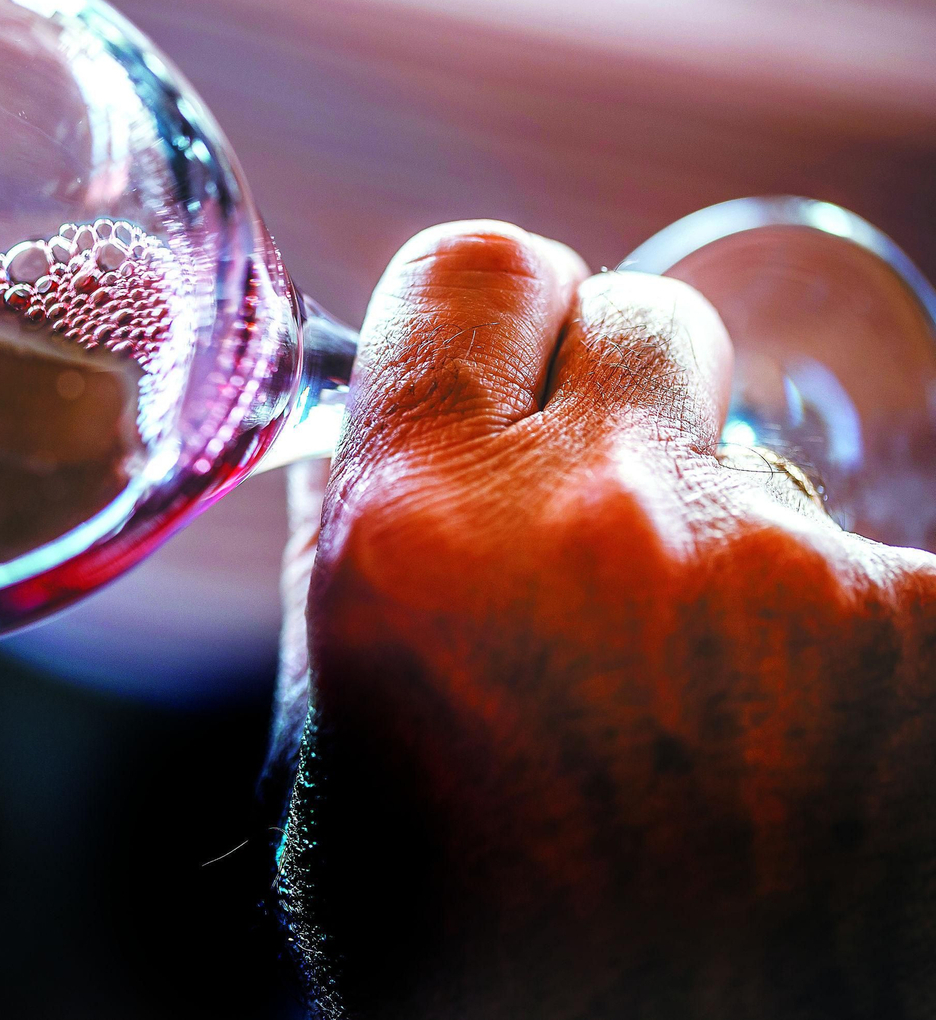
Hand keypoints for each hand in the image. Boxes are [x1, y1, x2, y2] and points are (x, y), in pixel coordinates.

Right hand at [274, 222, 935, 1017]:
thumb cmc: (479, 960)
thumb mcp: (342, 773)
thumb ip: (348, 568)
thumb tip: (369, 436)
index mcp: (421, 541)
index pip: (474, 268)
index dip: (492, 313)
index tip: (507, 365)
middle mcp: (605, 522)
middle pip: (641, 317)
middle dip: (616, 402)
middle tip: (604, 526)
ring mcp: (793, 575)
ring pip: (762, 458)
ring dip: (724, 539)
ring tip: (700, 698)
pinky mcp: (933, 638)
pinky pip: (882, 571)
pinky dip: (841, 636)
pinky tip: (794, 750)